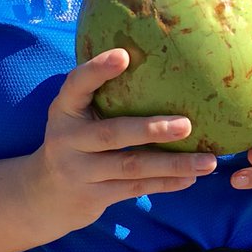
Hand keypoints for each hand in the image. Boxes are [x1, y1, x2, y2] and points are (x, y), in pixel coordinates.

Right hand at [27, 48, 217, 237]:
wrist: (43, 195)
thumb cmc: (74, 140)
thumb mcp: (75, 114)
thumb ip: (100, 94)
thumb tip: (153, 58)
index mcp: (63, 110)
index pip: (76, 85)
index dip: (97, 70)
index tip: (124, 55)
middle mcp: (68, 140)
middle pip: (112, 134)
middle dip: (151, 130)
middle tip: (187, 125)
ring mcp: (80, 171)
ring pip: (131, 167)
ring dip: (172, 164)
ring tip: (207, 161)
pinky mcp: (93, 197)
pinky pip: (135, 189)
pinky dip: (165, 183)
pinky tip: (191, 178)